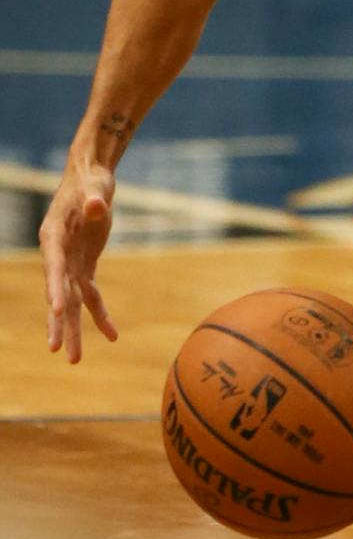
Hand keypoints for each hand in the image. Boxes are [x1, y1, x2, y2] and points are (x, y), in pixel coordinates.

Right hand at [40, 165, 118, 362]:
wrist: (89, 180)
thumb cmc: (90, 182)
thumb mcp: (94, 188)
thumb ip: (94, 200)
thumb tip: (96, 205)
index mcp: (53, 237)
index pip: (53, 268)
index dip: (54, 288)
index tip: (56, 310)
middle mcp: (57, 256)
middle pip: (58, 294)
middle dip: (59, 324)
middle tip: (59, 351)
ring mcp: (70, 264)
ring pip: (71, 302)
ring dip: (75, 329)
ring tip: (75, 359)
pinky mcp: (84, 266)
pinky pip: (90, 295)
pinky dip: (100, 314)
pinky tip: (112, 335)